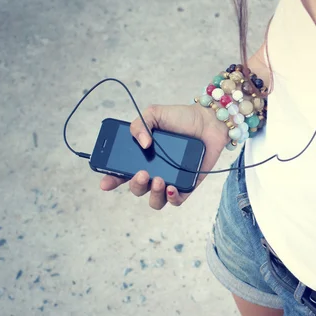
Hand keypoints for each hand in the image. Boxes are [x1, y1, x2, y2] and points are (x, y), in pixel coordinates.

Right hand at [100, 104, 228, 208]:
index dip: (111, 180)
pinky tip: (171, 187)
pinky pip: (176, 201)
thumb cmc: (182, 118)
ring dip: (152, 194)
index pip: (121, 172)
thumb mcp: (155, 114)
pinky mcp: (187, 185)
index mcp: (142, 157)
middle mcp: (154, 171)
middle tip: (143, 172)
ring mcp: (171, 179)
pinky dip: (171, 198)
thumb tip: (142, 144)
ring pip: (155, 200)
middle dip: (136, 185)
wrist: (209, 121)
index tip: (106, 183)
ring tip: (158, 180)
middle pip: (137, 189)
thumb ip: (140, 124)